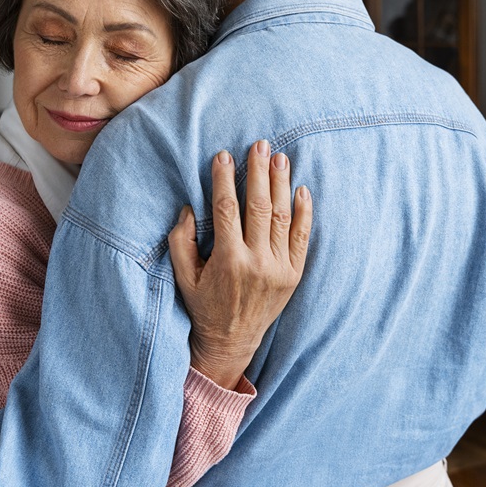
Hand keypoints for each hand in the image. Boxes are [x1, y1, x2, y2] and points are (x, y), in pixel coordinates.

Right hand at [168, 140, 312, 389]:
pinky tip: (301, 190)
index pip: (227, 209)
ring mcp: (280, 268)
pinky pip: (302, 237)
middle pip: (259, 206)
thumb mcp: (183, 276)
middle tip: (260, 145)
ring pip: (281, 217)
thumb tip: (190, 207)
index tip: (223, 155)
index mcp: (228, 260)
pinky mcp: (294, 274)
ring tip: (280, 158)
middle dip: (258, 172)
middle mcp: (257, 262)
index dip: (224, 180)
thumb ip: (181, 241)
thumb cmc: (204, 305)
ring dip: (281, 184)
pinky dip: (304, 213)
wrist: (232, 342)